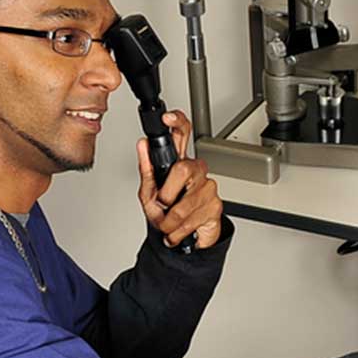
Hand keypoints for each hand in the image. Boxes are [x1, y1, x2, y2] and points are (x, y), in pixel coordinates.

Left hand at [136, 110, 224, 249]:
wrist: (183, 239)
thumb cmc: (167, 212)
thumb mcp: (148, 193)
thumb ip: (146, 170)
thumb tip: (142, 145)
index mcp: (179, 162)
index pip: (182, 134)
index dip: (177, 123)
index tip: (167, 118)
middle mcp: (196, 171)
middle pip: (183, 169)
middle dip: (167, 194)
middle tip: (162, 204)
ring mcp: (208, 187)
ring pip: (185, 202)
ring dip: (170, 220)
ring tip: (167, 223)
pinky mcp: (215, 206)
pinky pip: (191, 219)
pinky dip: (178, 231)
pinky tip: (178, 230)